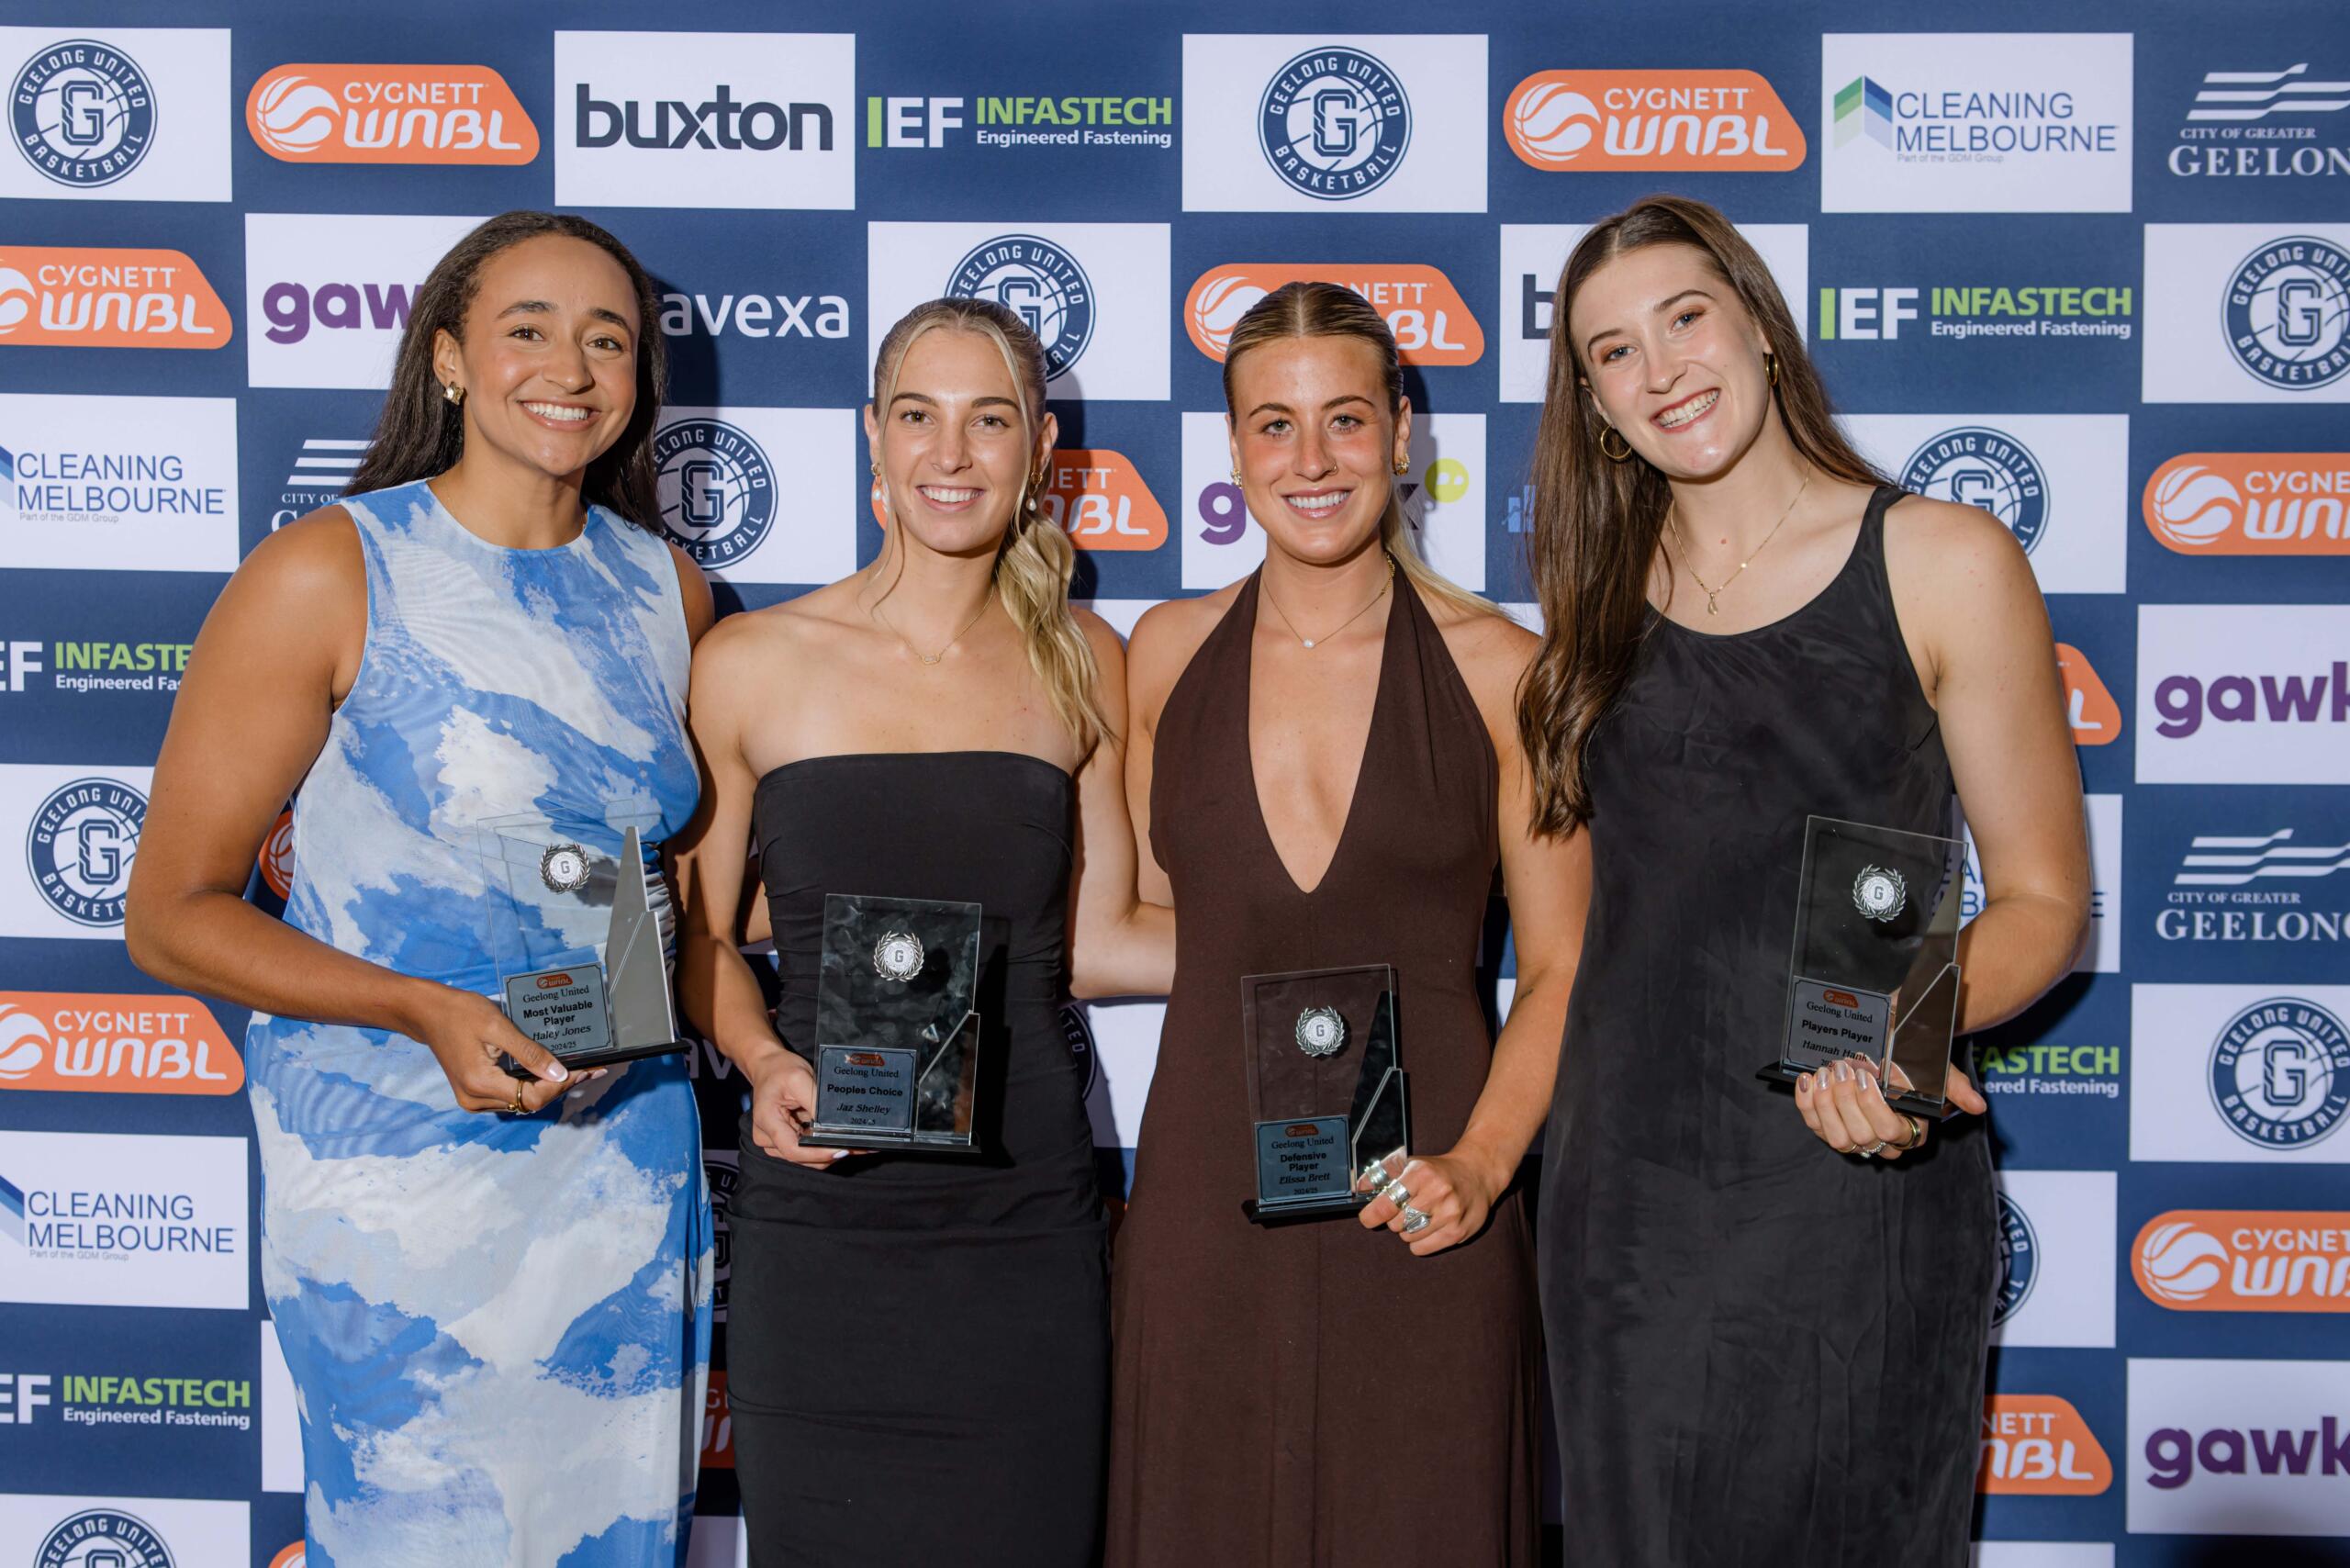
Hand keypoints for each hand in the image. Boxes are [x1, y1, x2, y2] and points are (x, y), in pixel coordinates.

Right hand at [413, 986, 577, 1113]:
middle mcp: (475, 1100)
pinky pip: (511, 1096)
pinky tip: (551, 1072)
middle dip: (561, 1086)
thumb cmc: (460, 1012)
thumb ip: (529, 1053)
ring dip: (549, 1087)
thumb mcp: (497, 1027)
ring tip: (578, 1070)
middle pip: (529, 1102)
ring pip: (521, 1102)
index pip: (532, 1097)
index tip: (587, 1069)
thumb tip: (559, 1074)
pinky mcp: (474, 1094)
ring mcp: (473, 1100)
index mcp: (480, 1084)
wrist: (428, 1013)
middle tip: (592, 1070)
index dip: (562, 1086)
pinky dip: (532, 1085)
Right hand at [744, 1044, 855, 1166]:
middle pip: (802, 1157)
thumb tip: (833, 1124)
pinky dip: (825, 1147)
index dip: (818, 1154)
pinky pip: (808, 1151)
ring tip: (859, 1145)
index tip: (843, 1149)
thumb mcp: (798, 1078)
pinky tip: (845, 1141)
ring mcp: (775, 1143)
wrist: (767, 1067)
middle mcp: (768, 1139)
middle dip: (831, 1154)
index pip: (793, 1149)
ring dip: (831, 1152)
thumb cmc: (780, 1070)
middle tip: (861, 1147)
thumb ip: (815, 1102)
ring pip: (807, 1158)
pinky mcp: (786, 1141)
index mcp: (767, 1122)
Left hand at [1356, 1147, 1499, 1256]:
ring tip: (1422, 1216)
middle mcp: (1437, 1193)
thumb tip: (1360, 1188)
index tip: (1368, 1218)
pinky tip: (1430, 1227)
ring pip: (1408, 1237)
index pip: (1387, 1203)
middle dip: (1395, 1219)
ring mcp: (1450, 1214)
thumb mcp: (1412, 1164)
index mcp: (1421, 1173)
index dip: (1371, 1215)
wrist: (1478, 1174)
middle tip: (1407, 1209)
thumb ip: (1384, 1174)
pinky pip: (1422, 1248)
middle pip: (1396, 1223)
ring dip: (1408, 1230)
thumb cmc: (1439, 1171)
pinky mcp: (1458, 1232)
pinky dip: (1419, 1242)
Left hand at [1795, 1056, 1982, 1159]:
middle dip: (1846, 1101)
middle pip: (1860, 1136)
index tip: (1866, 1075)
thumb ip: (1956, 1087)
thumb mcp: (1938, 1069)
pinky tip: (1807, 1080)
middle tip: (1841, 1067)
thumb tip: (1977, 1106)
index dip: (1872, 1107)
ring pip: (1835, 1137)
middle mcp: (1880, 1140)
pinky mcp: (1827, 1126)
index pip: (1889, 1131)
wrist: (1889, 1043)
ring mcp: (1852, 1135)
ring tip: (1826, 1072)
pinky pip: (1813, 1125)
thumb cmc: (1912, 1058)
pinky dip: (1805, 1103)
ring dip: (1825, 1104)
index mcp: (1909, 1130)